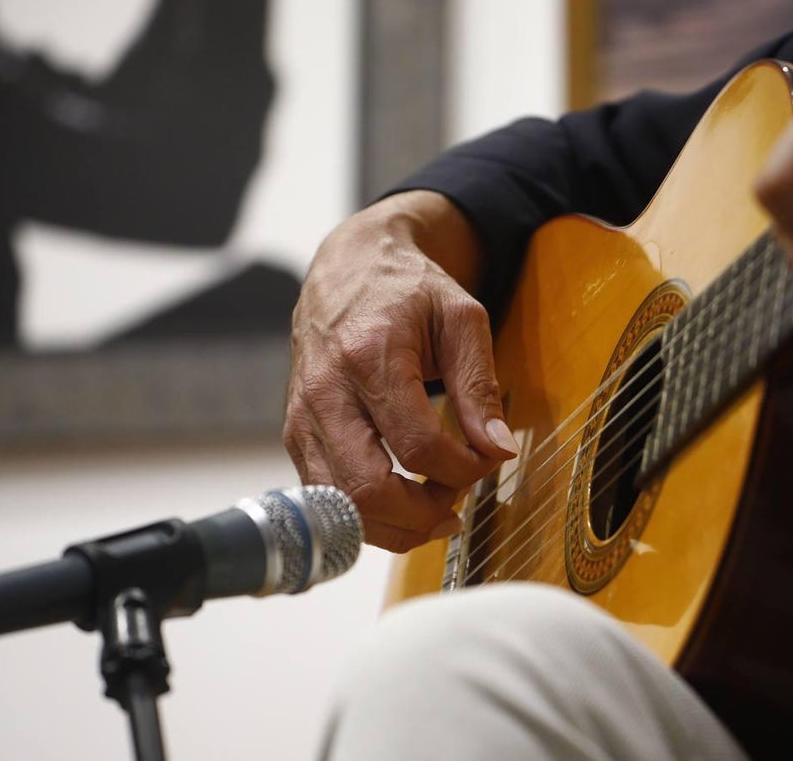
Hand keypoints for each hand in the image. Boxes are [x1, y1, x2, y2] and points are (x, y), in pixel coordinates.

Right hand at [284, 191, 519, 551]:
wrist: (348, 268)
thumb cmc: (408, 290)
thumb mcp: (461, 319)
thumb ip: (479, 386)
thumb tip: (498, 449)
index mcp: (370, 356)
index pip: (418, 447)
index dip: (463, 470)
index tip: (488, 459)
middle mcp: (325, 392)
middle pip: (369, 490)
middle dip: (424, 513)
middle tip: (459, 499)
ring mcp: (302, 418)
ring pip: (342, 507)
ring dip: (396, 525)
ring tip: (435, 506)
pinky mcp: (294, 435)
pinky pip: (327, 499)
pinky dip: (369, 516)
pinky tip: (403, 501)